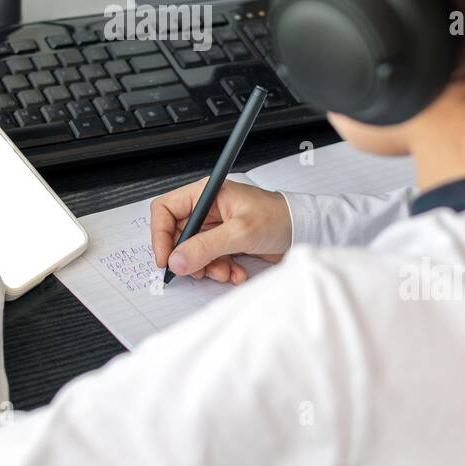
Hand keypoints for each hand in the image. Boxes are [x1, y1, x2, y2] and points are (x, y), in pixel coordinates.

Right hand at [150, 178, 291, 285]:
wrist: (304, 231)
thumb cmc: (278, 217)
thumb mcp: (240, 232)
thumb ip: (206, 247)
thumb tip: (177, 260)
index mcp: (206, 193)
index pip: (165, 209)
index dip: (160, 234)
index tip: (166, 258)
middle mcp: (207, 209)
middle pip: (177, 235)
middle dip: (188, 257)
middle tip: (197, 270)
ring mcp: (215, 227)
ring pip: (193, 252)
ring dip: (206, 267)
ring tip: (225, 272)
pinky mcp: (224, 243)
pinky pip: (209, 260)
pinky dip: (220, 270)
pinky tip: (236, 272)